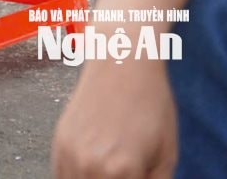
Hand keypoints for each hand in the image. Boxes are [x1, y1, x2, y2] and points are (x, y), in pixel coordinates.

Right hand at [51, 61, 176, 177]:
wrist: (121, 59)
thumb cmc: (150, 102)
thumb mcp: (166, 154)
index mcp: (122, 171)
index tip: (139, 176)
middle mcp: (91, 165)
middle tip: (128, 171)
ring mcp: (71, 153)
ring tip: (110, 171)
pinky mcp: (59, 141)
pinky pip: (60, 176)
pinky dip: (74, 178)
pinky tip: (91, 172)